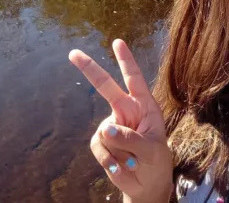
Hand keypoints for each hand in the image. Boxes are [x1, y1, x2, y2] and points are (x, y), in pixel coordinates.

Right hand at [69, 39, 172, 202]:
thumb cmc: (156, 162)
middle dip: (89, 69)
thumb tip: (105, 129)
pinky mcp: (101, 142)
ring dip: (118, 150)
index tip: (117, 42)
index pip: (135, 79)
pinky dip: (109, 160)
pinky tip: (120, 166)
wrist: (146, 185)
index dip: (126, 61)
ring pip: (104, 131)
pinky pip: (98, 146)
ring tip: (132, 161)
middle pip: (105, 86)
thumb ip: (130, 138)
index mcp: (144, 107)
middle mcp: (126, 111)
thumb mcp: (151, 150)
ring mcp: (111, 125)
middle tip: (73, 53)